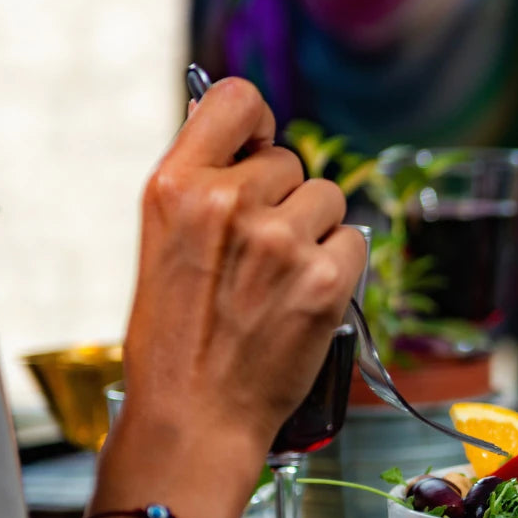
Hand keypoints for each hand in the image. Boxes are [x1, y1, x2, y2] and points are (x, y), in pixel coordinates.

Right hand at [120, 77, 364, 460]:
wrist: (194, 417)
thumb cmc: (176, 340)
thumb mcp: (163, 242)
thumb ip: (202, 185)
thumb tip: (246, 137)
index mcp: (176, 186)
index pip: (237, 99)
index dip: (257, 123)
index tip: (258, 150)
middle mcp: (229, 202)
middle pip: (290, 162)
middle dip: (283, 200)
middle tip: (256, 257)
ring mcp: (281, 241)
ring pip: (327, 200)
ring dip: (315, 234)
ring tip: (278, 281)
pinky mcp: (325, 279)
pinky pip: (354, 242)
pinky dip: (339, 268)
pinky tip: (304, 300)